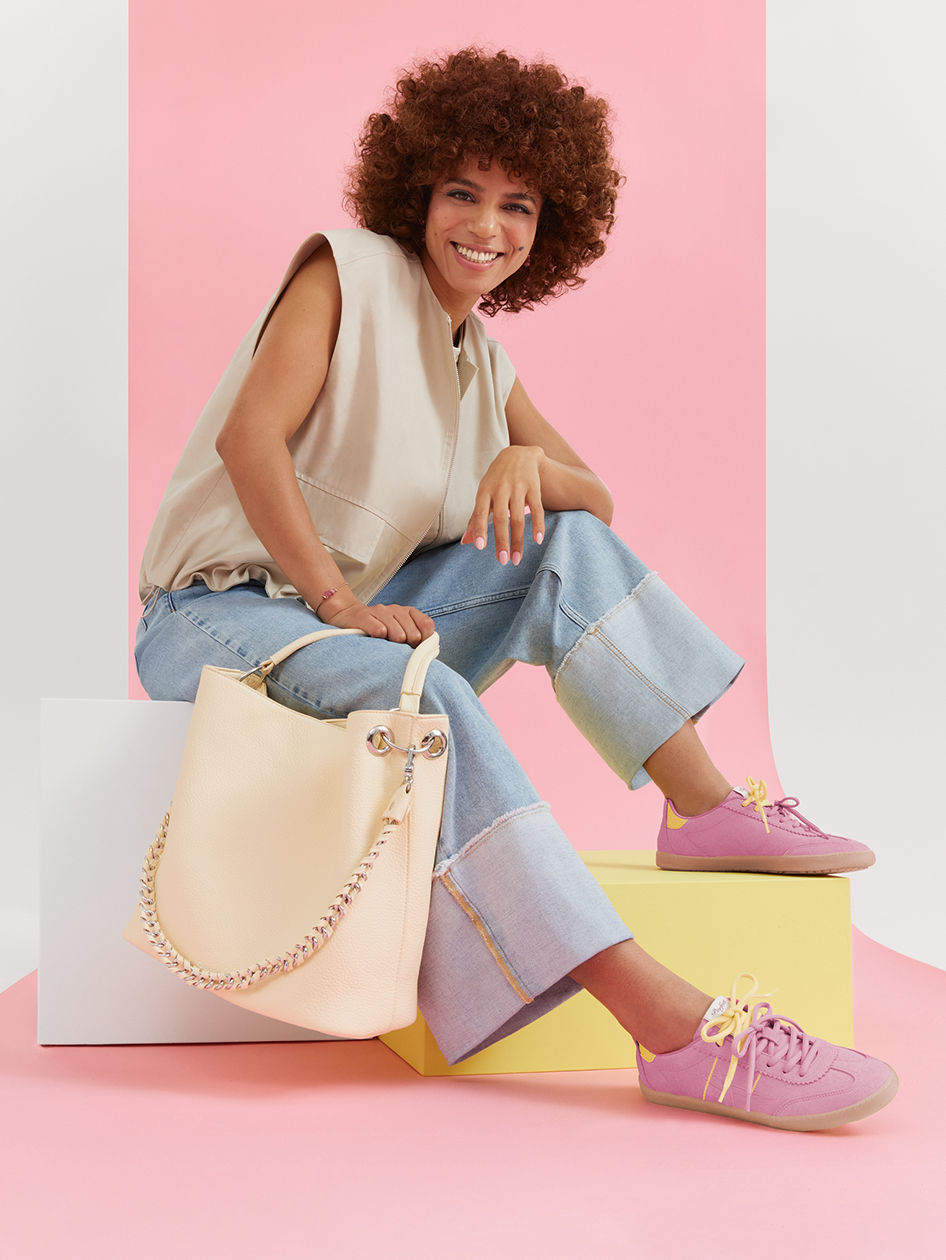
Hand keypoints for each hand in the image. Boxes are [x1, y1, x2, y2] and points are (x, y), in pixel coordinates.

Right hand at [320, 590, 433, 644]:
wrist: (347, 615)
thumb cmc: (376, 627)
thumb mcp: (398, 629)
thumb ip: (414, 637)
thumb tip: (426, 652)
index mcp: (407, 612)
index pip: (427, 625)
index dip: (424, 641)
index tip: (415, 647)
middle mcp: (395, 610)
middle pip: (413, 634)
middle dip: (407, 646)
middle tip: (396, 648)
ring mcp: (380, 612)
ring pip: (398, 635)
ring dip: (393, 645)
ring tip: (384, 644)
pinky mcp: (364, 617)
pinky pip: (379, 631)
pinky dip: (379, 640)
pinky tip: (374, 639)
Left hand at [461, 446, 545, 564]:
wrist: (519, 454)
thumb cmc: (497, 479)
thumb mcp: (484, 494)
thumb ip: (475, 519)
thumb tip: (465, 543)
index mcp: (485, 491)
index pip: (480, 512)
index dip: (479, 529)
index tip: (480, 547)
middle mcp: (501, 488)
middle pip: (501, 518)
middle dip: (502, 541)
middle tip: (503, 561)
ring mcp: (519, 487)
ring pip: (518, 518)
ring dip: (518, 540)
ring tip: (517, 559)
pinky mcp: (534, 488)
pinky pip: (537, 509)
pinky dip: (538, 526)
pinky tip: (537, 540)